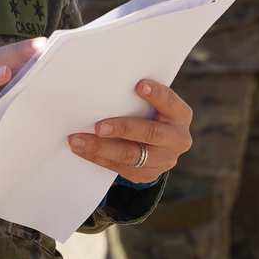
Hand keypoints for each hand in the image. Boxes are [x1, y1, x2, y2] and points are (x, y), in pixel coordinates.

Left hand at [67, 79, 192, 184]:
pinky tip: (81, 149)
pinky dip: (98, 157)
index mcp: (180, 115)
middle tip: (98, 126)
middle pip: (150, 132)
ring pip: (130, 155)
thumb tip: (105, 85)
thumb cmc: (148, 114)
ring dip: (100, 148)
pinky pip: (120, 167)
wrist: (159, 147)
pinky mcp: (148, 174)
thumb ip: (137, 98)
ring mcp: (164, 159)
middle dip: (122, 129)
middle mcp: (177, 139)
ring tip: (77, 141)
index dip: (156, 94)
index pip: (169, 102)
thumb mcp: (152, 105)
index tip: (140, 85)